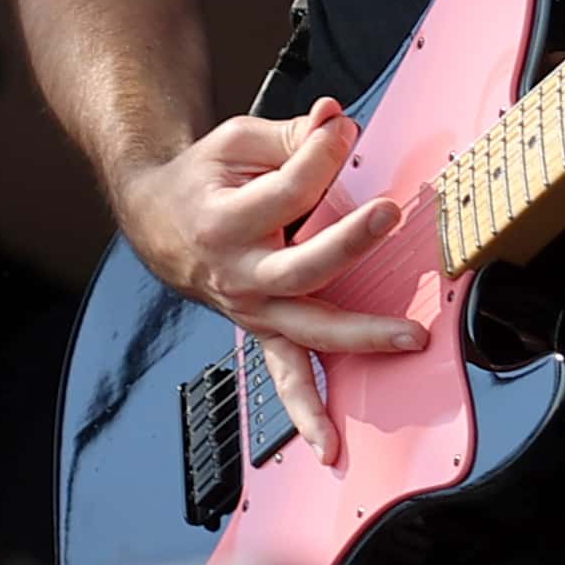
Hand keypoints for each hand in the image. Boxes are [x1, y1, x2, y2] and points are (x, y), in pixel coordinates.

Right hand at [116, 95, 422, 463]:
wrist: (157, 219)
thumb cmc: (206, 177)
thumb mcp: (237, 142)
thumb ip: (291, 136)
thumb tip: (337, 120)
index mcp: (224, 220)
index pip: (286, 189)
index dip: (319, 153)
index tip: (345, 128)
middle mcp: (236, 273)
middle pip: (299, 266)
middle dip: (346, 242)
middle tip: (387, 212)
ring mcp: (250, 309)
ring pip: (305, 330)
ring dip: (357, 337)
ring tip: (407, 338)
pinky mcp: (261, 328)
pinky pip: (285, 373)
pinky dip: (306, 411)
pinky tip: (329, 444)